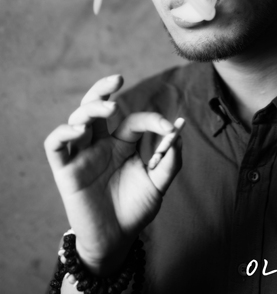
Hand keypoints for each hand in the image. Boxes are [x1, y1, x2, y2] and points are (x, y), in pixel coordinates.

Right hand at [44, 75, 181, 274]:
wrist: (116, 241)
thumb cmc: (135, 210)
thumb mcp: (158, 185)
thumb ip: (170, 161)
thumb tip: (178, 134)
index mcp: (122, 144)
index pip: (132, 121)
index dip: (151, 120)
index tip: (167, 127)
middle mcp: (100, 145)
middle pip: (95, 106)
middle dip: (103, 88)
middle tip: (118, 78)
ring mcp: (82, 156)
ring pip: (77, 119)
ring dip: (90, 107)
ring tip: (108, 107)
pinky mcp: (65, 171)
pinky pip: (55, 145)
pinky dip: (63, 133)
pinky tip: (80, 131)